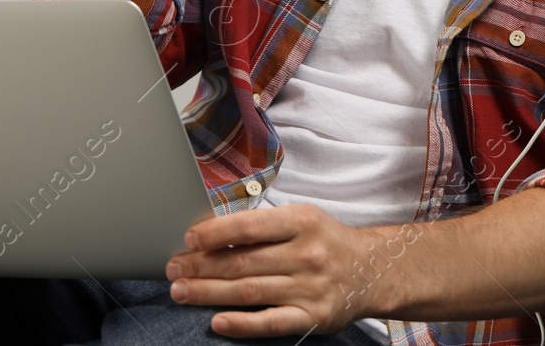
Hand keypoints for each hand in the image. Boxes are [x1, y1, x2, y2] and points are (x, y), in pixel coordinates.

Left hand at [164, 203, 382, 337]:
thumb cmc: (326, 241)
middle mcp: (307, 254)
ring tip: (181, 291)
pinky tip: (216, 321)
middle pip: (243, 262)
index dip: (215, 233)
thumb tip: (211, 234)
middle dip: (201, 266)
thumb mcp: (303, 219)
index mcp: (302, 221)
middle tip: (174, 268)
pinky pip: (270, 322)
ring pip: (249, 292)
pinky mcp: (312, 317)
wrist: (370, 271)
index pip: (250, 227)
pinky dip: (242, 324)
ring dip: (209, 292)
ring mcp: (310, 288)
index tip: (189, 239)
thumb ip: (265, 227)